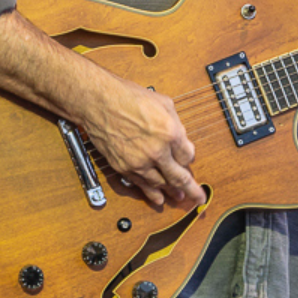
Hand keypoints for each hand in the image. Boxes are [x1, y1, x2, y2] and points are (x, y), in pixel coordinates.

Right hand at [78, 72, 205, 210]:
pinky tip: (158, 199)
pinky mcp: (124, 167)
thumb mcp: (163, 102)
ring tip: (180, 198)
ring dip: (172, 193)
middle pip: (179, 177)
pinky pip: (141, 185)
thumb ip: (176, 123)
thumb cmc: (127, 97)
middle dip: (192, 189)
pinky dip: (151, 194)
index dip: (189, 158)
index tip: (188, 159)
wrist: (98, 101)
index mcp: (170, 133)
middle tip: (198, 197)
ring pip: (161, 184)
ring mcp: (139, 162)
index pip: (188, 156)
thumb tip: (181, 138)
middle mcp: (157, 151)